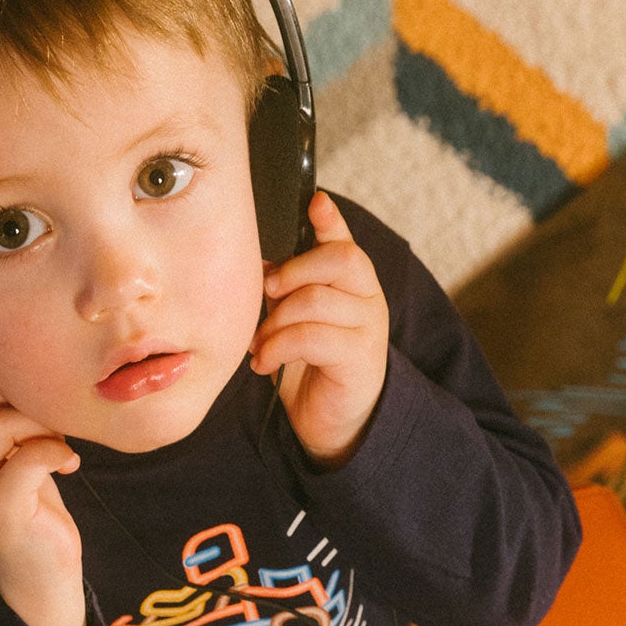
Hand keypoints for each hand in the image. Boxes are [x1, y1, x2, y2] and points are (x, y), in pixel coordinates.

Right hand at [0, 375, 87, 625]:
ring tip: (58, 442)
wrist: (39, 577)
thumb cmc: (32, 507)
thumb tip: (29, 371)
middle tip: (37, 412)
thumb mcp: (10, 458)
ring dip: (38, 422)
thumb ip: (4, 420)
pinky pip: (29, 458)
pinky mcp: (3, 512)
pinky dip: (57, 450)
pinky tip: (70, 464)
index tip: (16, 401)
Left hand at [249, 191, 388, 466]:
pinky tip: (264, 362)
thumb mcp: (292, 319)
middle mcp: (367, 298)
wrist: (331, 423)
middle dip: (292, 271)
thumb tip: (257, 260)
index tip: (314, 202)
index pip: (344, 240)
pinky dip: (278, 347)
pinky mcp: (360, 357)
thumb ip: (284, 288)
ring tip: (259, 343)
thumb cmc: (309, 367)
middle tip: (266, 292)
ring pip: (316, 299)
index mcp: (350, 282)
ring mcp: (368, 326)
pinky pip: (312, 337)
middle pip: (338, 259)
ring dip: (276, 321)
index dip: (330, 219)